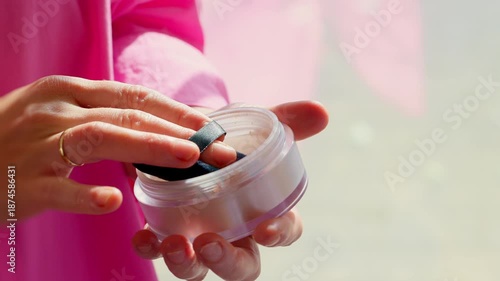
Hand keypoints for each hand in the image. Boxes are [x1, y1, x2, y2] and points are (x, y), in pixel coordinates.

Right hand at [0, 76, 235, 220]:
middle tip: (217, 149)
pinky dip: (85, 195)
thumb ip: (105, 125)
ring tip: (187, 159)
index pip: (133, 96)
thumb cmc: (17, 139)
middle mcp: (56, 111)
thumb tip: (157, 146)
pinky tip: (114, 201)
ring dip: (148, 148)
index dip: (175, 109)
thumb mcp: (59, 119)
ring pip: (99, 138)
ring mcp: (36, 144)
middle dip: (178, 131)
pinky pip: (57, 189)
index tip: (210, 125)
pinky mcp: (19, 182)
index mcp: (69, 92)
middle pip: (126, 114)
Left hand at [132, 100, 328, 279]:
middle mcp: (234, 231)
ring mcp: (200, 234)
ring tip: (173, 244)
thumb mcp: (255, 127)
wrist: (190, 133)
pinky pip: (160, 250)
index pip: (285, 230)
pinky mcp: (169, 229)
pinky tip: (143, 236)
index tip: (266, 229)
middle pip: (241, 265)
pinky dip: (152, 247)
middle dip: (228, 262)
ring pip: (199, 267)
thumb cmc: (230, 137)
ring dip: (187, 263)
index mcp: (264, 209)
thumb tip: (321, 111)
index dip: (280, 235)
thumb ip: (287, 120)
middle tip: (211, 245)